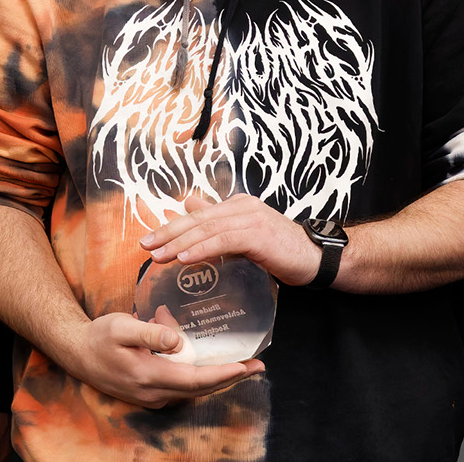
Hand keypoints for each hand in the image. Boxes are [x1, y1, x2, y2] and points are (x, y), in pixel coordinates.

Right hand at [51, 310, 262, 408]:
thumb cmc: (98, 337)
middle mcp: (154, 392)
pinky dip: (198, 372)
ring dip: (215, 374)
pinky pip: (181, 384)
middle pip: (200, 388)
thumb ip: (149, 333)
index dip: (223, 374)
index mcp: (148, 376)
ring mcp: (152, 395)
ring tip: (240, 361)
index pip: (195, 379)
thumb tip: (177, 340)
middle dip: (230, 377)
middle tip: (258, 365)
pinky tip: (204, 356)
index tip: (247, 366)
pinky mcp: (151, 392)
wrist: (76, 353)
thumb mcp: (120, 327)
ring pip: (192, 387)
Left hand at [140, 194, 321, 285]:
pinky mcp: (258, 234)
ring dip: (180, 243)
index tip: (150, 240)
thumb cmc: (284, 251)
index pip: (198, 216)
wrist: (318, 259)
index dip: (172, 227)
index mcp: (238, 206)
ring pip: (207, 229)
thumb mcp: (247, 236)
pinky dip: (202, 249)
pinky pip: (223, 241)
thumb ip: (220, 224)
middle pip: (198, 219)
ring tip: (159, 255)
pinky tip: (185, 258)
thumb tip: (190, 206)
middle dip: (168, 233)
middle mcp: (242, 207)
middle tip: (145, 246)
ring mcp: (251, 219)